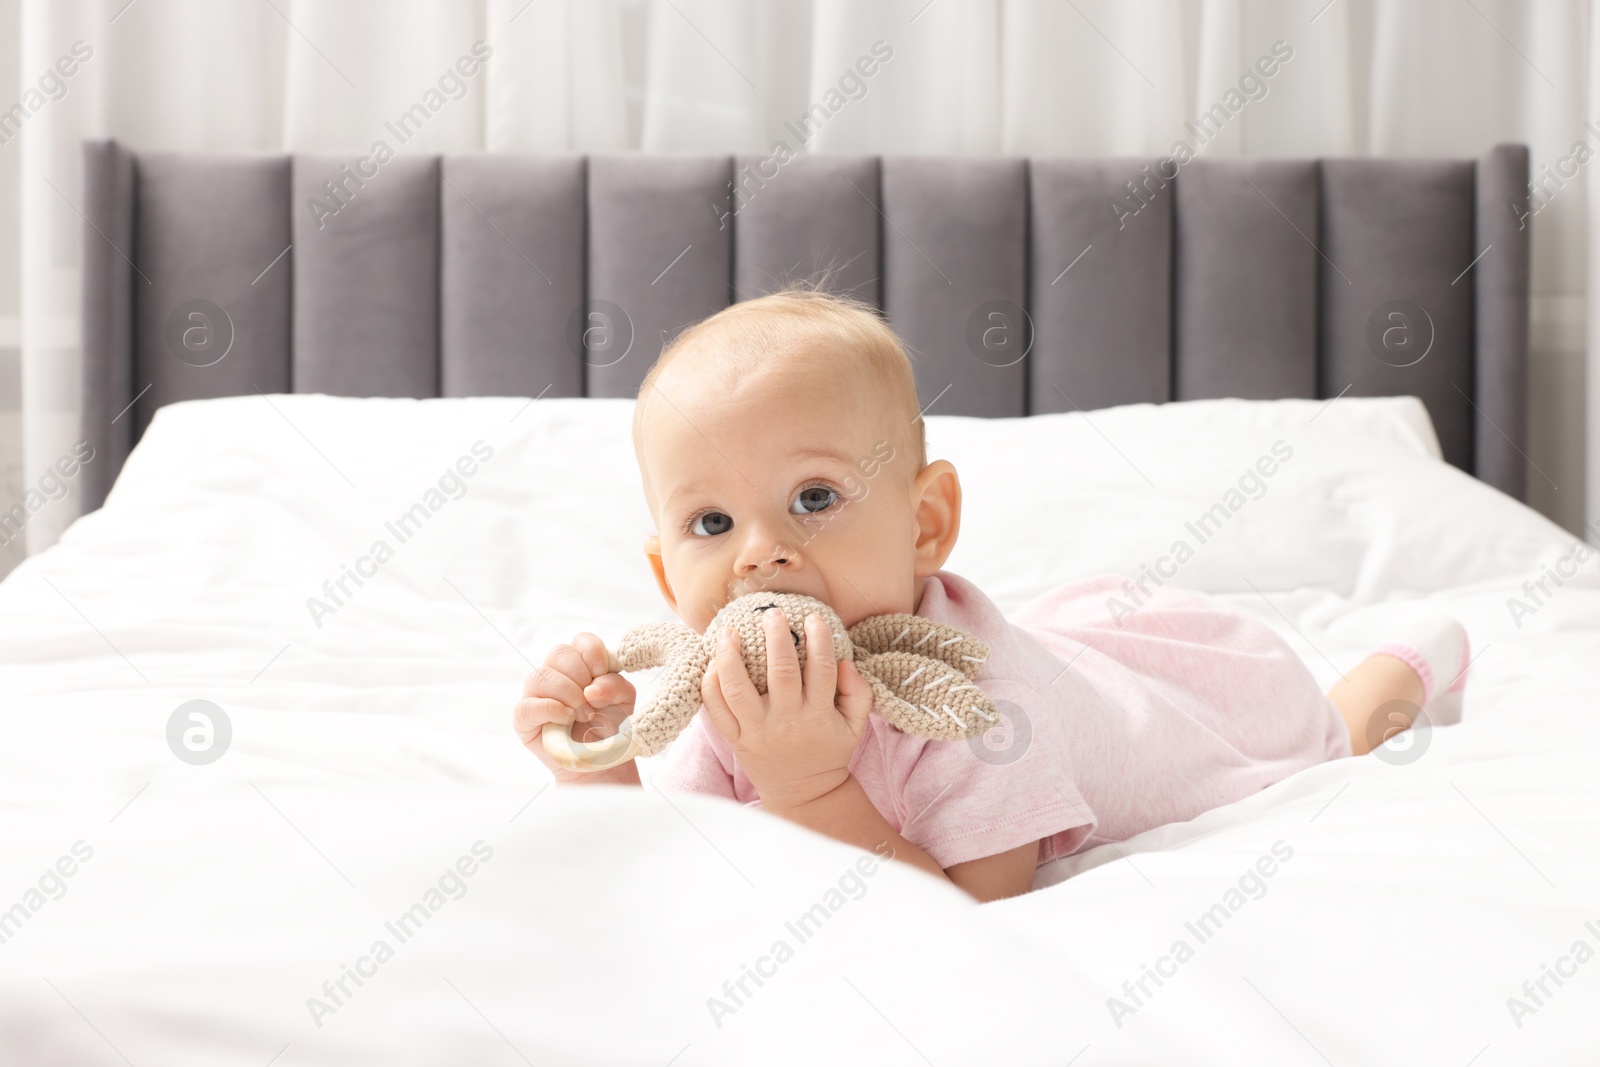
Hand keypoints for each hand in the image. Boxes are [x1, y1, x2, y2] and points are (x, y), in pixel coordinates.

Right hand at [514, 633, 638, 783]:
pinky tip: (567, 719)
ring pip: (543, 676)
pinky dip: (552, 709)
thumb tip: (594, 688)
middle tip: (593, 702)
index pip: (581, 641)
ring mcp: (536, 693)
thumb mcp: (623, 702)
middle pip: (559, 653)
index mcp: (580, 663)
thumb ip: (615, 686)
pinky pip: (528, 705)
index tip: (601, 673)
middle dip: (581, 676)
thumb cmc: (609, 725)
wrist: (600, 760)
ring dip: (569, 695)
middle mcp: (555, 673)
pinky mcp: (524, 718)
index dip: (592, 653)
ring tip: (585, 715)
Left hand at [700, 609, 873, 811]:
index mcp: (818, 715)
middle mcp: (787, 721)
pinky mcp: (736, 739)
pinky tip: (712, 663)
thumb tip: (845, 663)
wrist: (805, 793)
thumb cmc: (830, 750)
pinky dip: (711, 686)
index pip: (821, 670)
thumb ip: (859, 692)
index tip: (812, 618)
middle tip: (772, 613)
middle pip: (780, 673)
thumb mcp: (856, 725)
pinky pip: (716, 711)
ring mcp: (757, 731)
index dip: (818, 640)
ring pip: (738, 690)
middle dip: (776, 638)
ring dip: (730, 657)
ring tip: (728, 632)